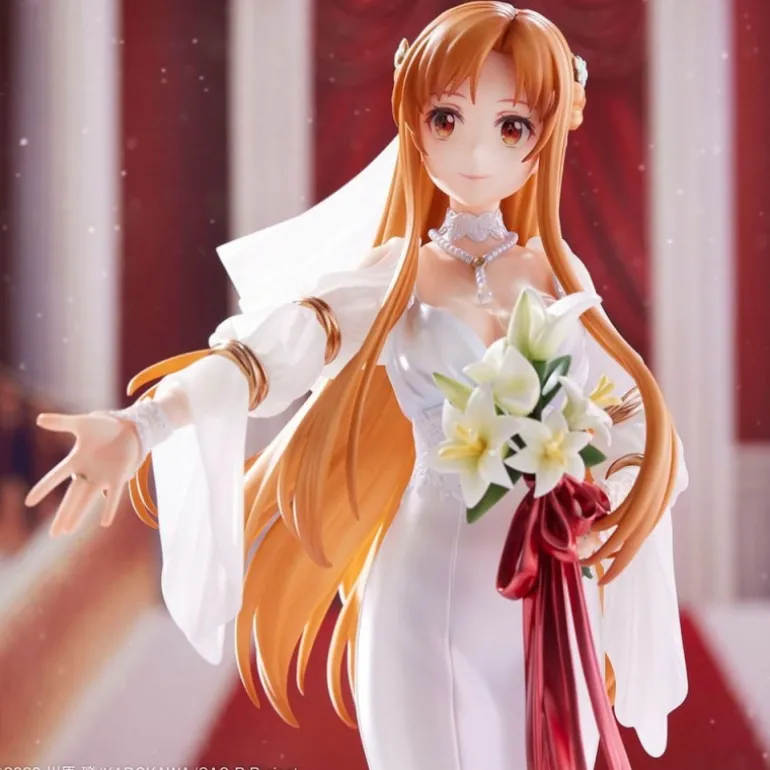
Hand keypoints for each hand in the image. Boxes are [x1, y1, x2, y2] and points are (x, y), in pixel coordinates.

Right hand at [25, 411, 143, 535]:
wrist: (127, 428)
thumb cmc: (103, 427)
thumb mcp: (81, 423)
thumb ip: (61, 422)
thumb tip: (39, 419)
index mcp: (76, 461)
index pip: (56, 477)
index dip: (43, 488)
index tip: (28, 503)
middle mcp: (87, 473)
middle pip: (72, 498)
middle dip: (63, 515)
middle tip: (54, 535)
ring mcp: (103, 477)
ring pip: (87, 500)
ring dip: (78, 515)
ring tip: (67, 533)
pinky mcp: (119, 476)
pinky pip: (113, 494)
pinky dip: (109, 507)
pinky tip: (105, 522)